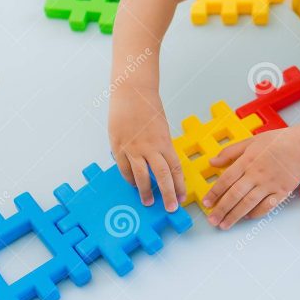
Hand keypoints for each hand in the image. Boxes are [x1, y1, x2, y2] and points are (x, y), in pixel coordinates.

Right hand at [109, 85, 184, 210]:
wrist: (131, 91)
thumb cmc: (148, 106)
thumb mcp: (162, 127)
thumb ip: (162, 146)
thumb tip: (163, 164)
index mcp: (164, 142)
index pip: (175, 169)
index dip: (179, 185)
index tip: (181, 197)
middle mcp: (150, 147)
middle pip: (162, 176)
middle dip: (168, 194)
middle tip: (170, 208)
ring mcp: (133, 148)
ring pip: (141, 176)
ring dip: (145, 191)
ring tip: (148, 202)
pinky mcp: (118, 146)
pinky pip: (124, 168)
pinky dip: (129, 178)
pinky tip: (133, 184)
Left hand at [202, 128, 299, 229]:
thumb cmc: (277, 142)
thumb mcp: (251, 141)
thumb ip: (230, 152)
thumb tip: (212, 162)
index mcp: (247, 160)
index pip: (226, 179)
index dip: (214, 193)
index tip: (206, 203)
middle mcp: (256, 174)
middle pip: (235, 194)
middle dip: (221, 209)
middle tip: (212, 220)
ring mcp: (269, 184)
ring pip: (248, 203)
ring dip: (235, 215)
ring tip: (225, 225)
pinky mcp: (282, 191)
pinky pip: (266, 206)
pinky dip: (256, 213)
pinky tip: (247, 218)